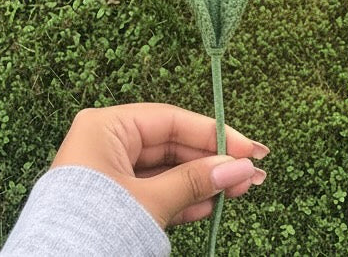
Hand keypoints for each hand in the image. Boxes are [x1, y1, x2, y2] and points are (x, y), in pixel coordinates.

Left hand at [51, 102, 268, 229]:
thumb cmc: (95, 226)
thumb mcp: (150, 201)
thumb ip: (196, 181)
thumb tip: (242, 169)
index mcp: (106, 127)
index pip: (169, 120)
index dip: (212, 133)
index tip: (249, 148)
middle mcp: (106, 143)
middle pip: (170, 144)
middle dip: (211, 161)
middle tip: (251, 173)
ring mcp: (109, 173)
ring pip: (165, 170)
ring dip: (202, 181)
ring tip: (239, 190)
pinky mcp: (112, 200)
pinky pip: (154, 191)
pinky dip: (182, 198)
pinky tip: (211, 204)